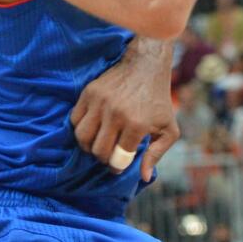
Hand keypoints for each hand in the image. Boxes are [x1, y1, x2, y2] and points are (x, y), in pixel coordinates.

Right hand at [71, 38, 179, 181]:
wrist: (146, 65)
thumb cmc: (158, 99)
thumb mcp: (168, 128)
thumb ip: (156, 154)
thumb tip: (144, 178)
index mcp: (137, 124)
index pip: (117, 159)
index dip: (118, 166)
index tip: (120, 164)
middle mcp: (116, 114)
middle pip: (98, 151)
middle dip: (104, 158)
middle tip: (110, 152)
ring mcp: (100, 102)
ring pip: (82, 138)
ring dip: (89, 146)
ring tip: (99, 142)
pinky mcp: (88, 93)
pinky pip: (74, 120)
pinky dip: (80, 129)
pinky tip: (93, 127)